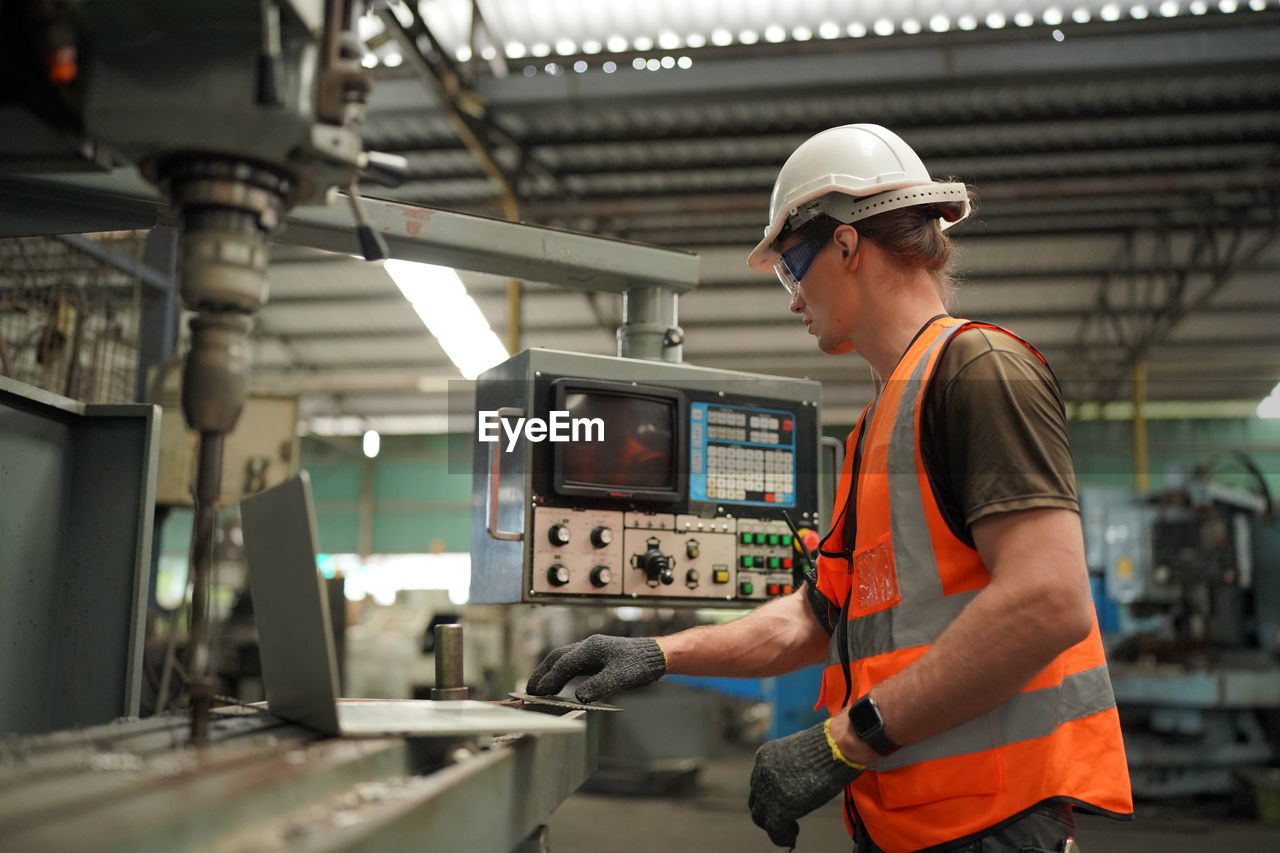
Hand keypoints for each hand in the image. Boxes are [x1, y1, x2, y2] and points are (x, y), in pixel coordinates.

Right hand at [525, 635, 666, 703]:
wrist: (657, 655)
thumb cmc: (640, 664)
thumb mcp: (620, 677)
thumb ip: (599, 686)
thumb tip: (578, 697)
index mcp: (591, 647)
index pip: (563, 663)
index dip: (550, 679)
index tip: (538, 693)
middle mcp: (588, 646)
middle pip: (557, 657)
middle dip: (542, 673)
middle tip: (529, 690)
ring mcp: (592, 651)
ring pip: (563, 658)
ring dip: (549, 672)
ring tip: (538, 687)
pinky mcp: (597, 657)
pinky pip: (572, 663)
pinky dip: (561, 672)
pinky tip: (558, 682)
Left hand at [749, 721, 863, 848]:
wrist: (833, 749)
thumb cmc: (826, 747)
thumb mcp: (799, 753)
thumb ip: (791, 766)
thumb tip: (798, 780)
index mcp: (765, 756)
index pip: (759, 781)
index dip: (770, 794)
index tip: (783, 800)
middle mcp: (761, 772)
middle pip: (756, 798)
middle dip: (767, 810)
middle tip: (784, 818)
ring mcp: (768, 790)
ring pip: (760, 815)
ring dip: (773, 824)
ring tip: (791, 828)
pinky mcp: (778, 807)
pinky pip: (773, 829)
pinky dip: (781, 837)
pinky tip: (792, 837)